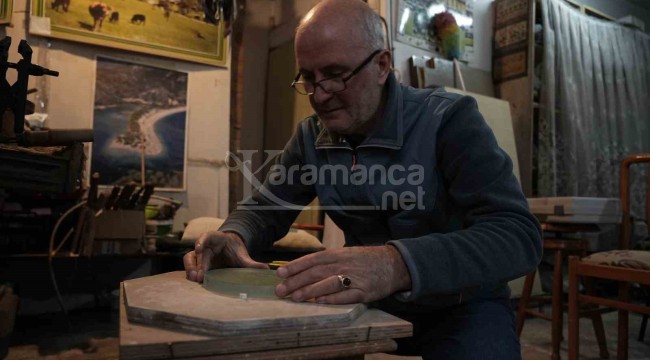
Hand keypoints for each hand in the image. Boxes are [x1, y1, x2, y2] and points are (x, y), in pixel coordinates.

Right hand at [183, 231, 267, 282]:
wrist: (231, 250)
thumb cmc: (235, 250)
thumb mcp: (243, 255)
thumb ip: (251, 263)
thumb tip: (266, 269)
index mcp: (215, 239)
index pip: (206, 237)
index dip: (201, 242)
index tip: (199, 249)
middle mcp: (205, 246)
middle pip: (197, 253)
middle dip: (196, 264)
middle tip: (198, 275)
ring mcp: (200, 255)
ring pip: (189, 259)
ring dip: (190, 269)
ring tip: (195, 279)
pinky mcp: (198, 264)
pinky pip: (191, 268)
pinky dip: (191, 273)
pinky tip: (195, 282)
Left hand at [275, 245, 410, 303]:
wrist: (393, 263)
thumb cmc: (364, 260)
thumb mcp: (345, 254)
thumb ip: (327, 261)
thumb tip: (303, 269)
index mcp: (337, 254)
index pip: (312, 259)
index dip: (295, 266)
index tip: (280, 273)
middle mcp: (343, 264)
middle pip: (316, 272)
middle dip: (296, 281)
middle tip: (281, 290)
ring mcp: (354, 278)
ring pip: (328, 283)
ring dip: (310, 290)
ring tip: (295, 297)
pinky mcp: (364, 291)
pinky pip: (346, 295)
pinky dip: (332, 299)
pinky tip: (319, 302)